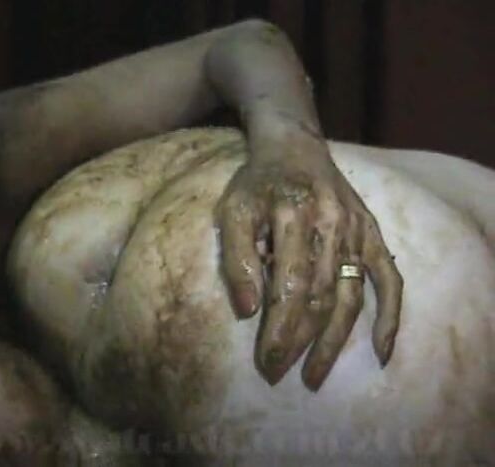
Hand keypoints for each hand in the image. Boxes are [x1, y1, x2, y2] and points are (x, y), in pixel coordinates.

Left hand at [215, 127, 402, 389]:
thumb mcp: (233, 210)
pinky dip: (389, 317)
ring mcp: (356, 232)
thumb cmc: (258, 183)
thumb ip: (237, 257)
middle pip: (319, 297)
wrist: (294, 148)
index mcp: (293, 216)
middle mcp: (331, 225)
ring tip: (314, 374)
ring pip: (349, 296)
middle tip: (279, 372)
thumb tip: (247, 310)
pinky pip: (389, 280)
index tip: (267, 362)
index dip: (279, 330)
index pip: (288, 287)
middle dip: (298, 341)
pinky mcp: (372, 235)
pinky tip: (380, 350)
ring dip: (333, 341)